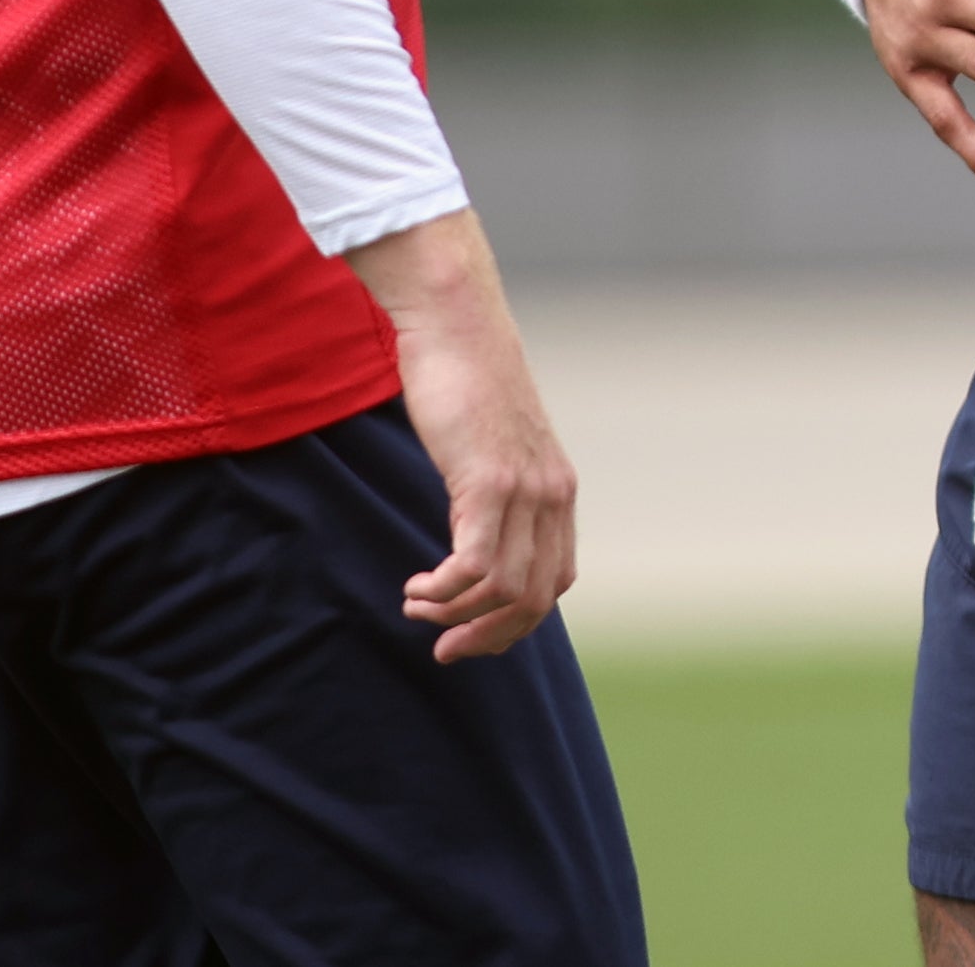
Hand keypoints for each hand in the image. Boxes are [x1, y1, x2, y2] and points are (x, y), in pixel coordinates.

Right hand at [346, 209, 578, 662]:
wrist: (456, 325)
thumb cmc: (463, 381)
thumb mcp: (491, 445)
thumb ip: (494, 488)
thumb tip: (473, 527)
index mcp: (558, 492)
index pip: (555, 583)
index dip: (514, 622)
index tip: (470, 635)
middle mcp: (552, 496)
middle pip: (535, 600)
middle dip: (487, 637)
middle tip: (443, 649)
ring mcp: (525, 490)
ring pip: (503, 589)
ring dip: (453, 614)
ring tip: (416, 605)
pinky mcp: (488, 481)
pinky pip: (473, 566)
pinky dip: (442, 591)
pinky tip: (416, 588)